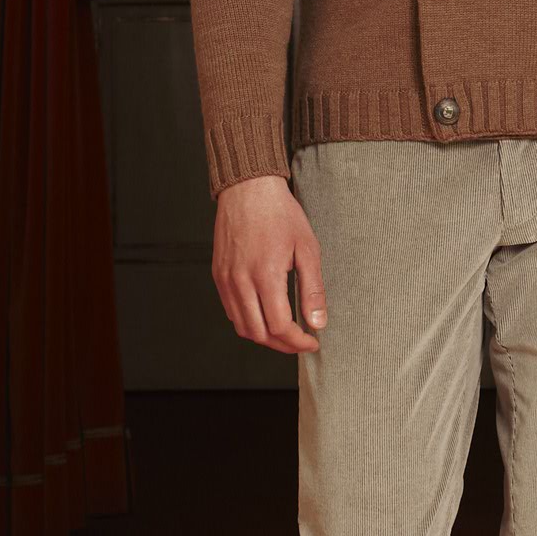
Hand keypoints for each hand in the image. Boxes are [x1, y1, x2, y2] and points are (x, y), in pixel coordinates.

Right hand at [211, 174, 327, 354]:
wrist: (248, 189)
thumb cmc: (280, 214)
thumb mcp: (307, 249)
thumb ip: (313, 289)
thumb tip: (318, 322)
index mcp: (265, 275)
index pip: (280, 326)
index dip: (298, 341)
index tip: (312, 341)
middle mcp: (240, 281)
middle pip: (259, 333)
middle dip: (283, 345)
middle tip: (301, 342)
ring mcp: (225, 279)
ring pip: (242, 326)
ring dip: (265, 337)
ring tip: (286, 334)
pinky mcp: (218, 275)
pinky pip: (231, 311)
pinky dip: (249, 322)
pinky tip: (266, 316)